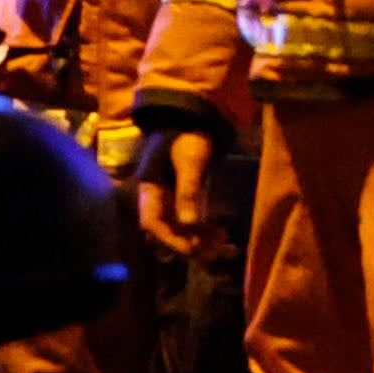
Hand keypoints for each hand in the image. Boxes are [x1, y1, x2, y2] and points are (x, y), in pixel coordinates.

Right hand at [136, 131, 216, 259]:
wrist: (191, 120)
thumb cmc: (187, 137)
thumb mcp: (191, 161)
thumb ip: (188, 190)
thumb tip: (188, 223)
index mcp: (149, 189)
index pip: (152, 222)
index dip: (170, 238)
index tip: (192, 248)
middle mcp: (155, 198)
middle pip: (167, 230)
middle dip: (189, 244)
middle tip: (214, 252)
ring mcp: (168, 200)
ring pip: (180, 229)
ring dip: (199, 240)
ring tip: (224, 246)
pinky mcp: (181, 199)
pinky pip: (189, 221)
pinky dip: (203, 230)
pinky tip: (221, 234)